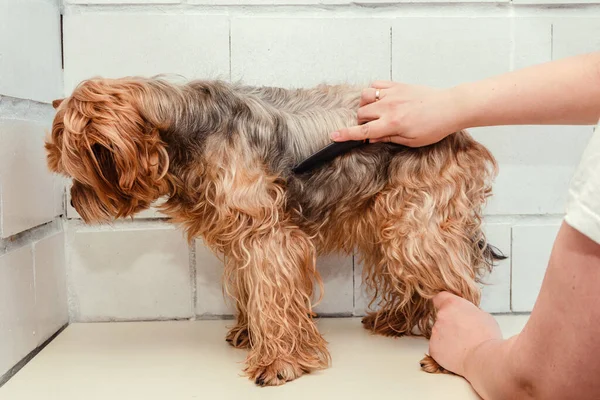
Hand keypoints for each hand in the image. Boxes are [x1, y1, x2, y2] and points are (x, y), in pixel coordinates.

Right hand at [331, 81, 462, 146]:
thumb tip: (371, 137)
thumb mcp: (412, 141)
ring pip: (365, 97)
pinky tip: (380, 100)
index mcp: (392, 124)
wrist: (450, 107)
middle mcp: (389, 108)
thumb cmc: (434, 126)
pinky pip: (375, 85)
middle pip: (361, 114)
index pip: (363, 131)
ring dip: (365, 106)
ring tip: (374, 113)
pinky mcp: (397, 85)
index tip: (334, 136)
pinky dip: (373, 93)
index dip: (346, 135)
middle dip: (361, 122)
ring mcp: (393, 94)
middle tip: (372, 128)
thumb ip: (388, 138)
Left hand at [429, 292, 502, 376]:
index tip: (448, 308)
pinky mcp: (433, 348)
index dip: (444, 303)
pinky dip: (444, 350)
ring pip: (439, 332)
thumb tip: (466, 314)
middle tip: (463, 332)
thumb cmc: (487, 337)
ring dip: (447, 336)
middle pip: (441, 316)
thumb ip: (469, 311)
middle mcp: (440, 316)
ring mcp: (435, 332)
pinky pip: (437, 347)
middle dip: (449, 322)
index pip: (439, 297)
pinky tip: (457, 354)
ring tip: (463, 345)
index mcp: (452, 304)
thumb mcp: (483, 315)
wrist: (484, 358)